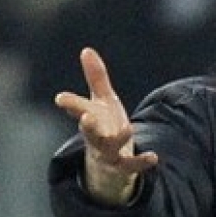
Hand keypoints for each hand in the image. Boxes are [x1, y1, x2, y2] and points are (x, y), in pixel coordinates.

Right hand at [54, 47, 158, 205]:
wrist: (109, 164)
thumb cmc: (104, 127)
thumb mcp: (103, 101)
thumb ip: (96, 78)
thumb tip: (87, 50)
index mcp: (89, 118)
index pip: (77, 109)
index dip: (69, 104)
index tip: (61, 99)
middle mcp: (95, 136)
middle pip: (88, 130)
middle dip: (87, 124)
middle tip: (85, 116)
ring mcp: (107, 153)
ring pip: (108, 147)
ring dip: (117, 139)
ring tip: (128, 129)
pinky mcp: (122, 166)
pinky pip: (132, 165)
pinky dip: (141, 161)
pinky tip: (154, 157)